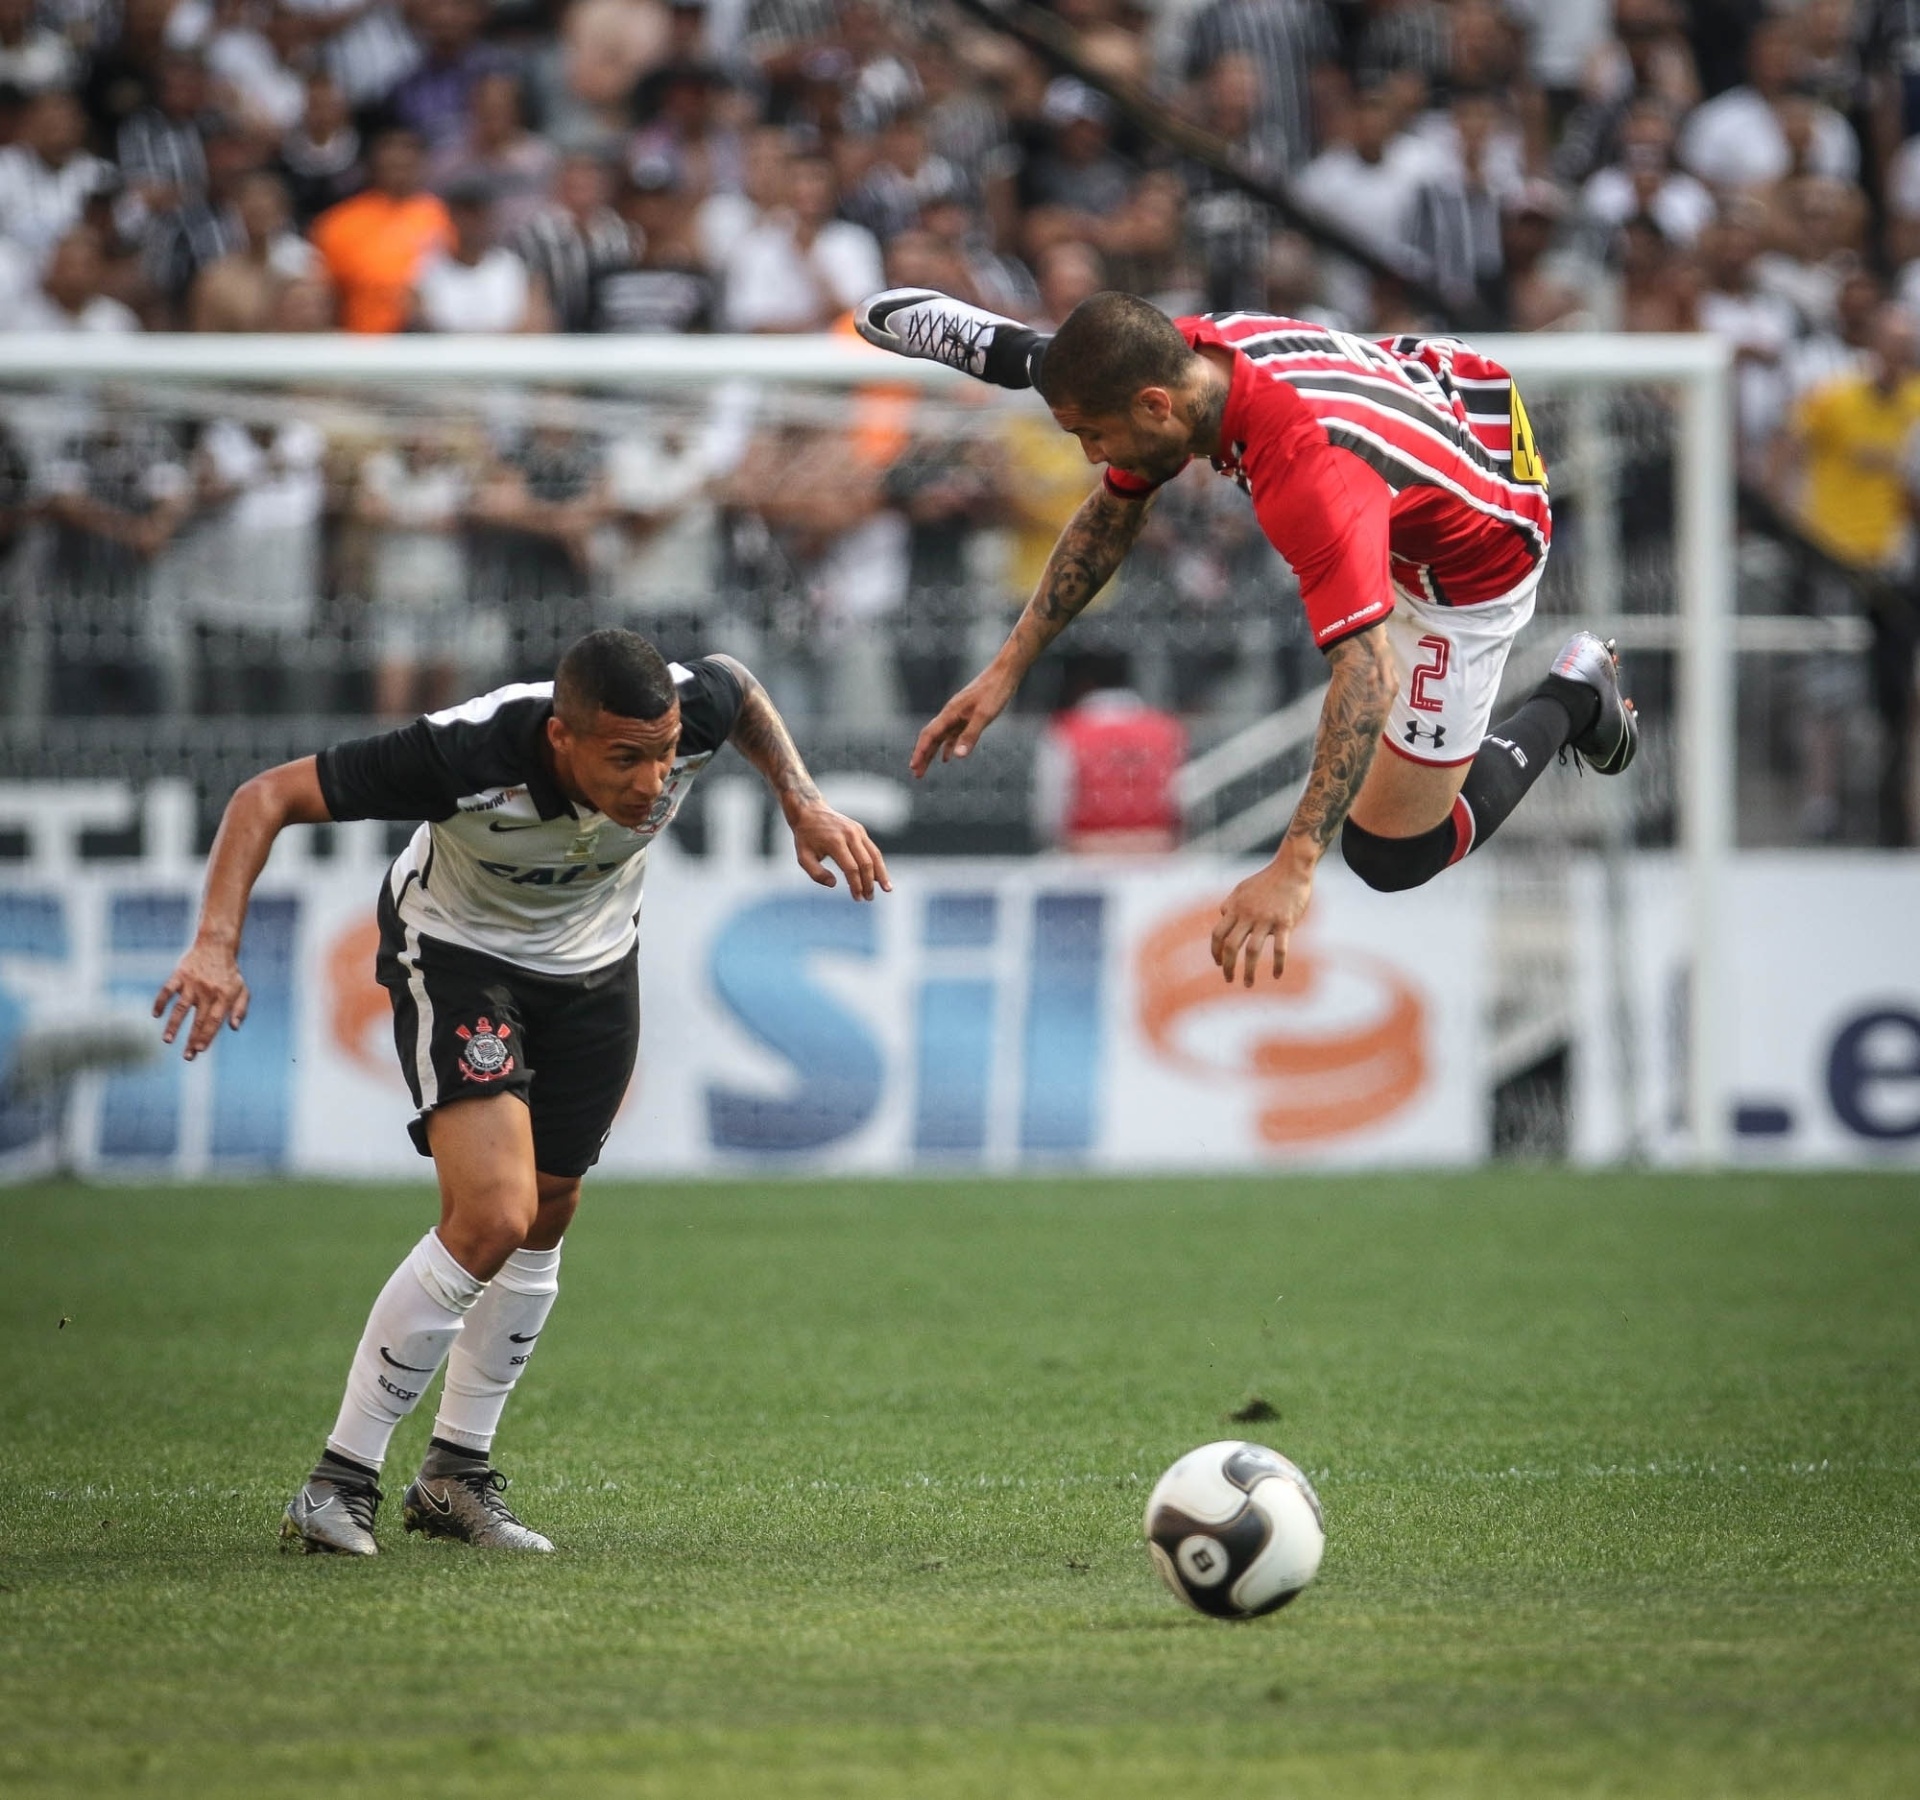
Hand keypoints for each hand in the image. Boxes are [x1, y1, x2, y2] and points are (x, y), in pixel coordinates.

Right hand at [153, 940, 249, 1059]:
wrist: (217, 946)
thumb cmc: (230, 973)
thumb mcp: (241, 989)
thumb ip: (239, 1009)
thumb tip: (233, 1028)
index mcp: (224, 996)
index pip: (214, 1021)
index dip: (207, 1035)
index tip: (200, 1050)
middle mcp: (208, 991)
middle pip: (198, 1019)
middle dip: (192, 1039)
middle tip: (187, 1057)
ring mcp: (192, 983)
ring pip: (180, 1008)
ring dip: (173, 1025)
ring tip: (167, 1040)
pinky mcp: (179, 975)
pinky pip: (167, 990)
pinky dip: (160, 1002)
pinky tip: (155, 1015)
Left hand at [788, 804, 892, 899]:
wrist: (810, 811)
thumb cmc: (805, 838)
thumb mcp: (803, 857)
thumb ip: (816, 874)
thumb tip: (834, 884)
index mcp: (835, 842)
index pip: (851, 868)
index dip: (856, 885)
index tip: (857, 898)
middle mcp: (849, 835)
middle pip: (866, 863)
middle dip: (869, 883)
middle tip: (869, 898)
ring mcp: (857, 831)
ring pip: (875, 855)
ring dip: (881, 874)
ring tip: (887, 889)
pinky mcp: (860, 830)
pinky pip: (872, 849)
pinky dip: (878, 864)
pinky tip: (881, 877)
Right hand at [910, 664, 1016, 776]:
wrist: (1004, 673)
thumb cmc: (995, 692)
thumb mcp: (984, 716)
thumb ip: (971, 735)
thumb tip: (958, 756)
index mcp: (950, 713)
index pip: (929, 735)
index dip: (920, 751)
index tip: (913, 766)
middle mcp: (951, 714)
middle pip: (931, 737)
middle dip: (923, 755)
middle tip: (916, 774)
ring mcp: (958, 714)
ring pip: (941, 737)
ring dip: (932, 753)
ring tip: (925, 768)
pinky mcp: (968, 715)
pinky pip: (953, 734)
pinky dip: (947, 746)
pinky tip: (947, 757)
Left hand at [1210, 853, 1314, 987]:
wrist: (1291, 869)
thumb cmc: (1267, 880)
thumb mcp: (1242, 888)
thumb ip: (1230, 903)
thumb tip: (1222, 915)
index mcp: (1235, 908)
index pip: (1218, 934)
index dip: (1215, 951)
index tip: (1218, 963)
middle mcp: (1247, 915)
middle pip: (1230, 946)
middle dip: (1227, 966)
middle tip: (1229, 979)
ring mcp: (1266, 919)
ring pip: (1252, 951)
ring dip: (1248, 971)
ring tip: (1247, 983)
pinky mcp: (1285, 922)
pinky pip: (1279, 948)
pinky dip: (1277, 964)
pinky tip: (1276, 975)